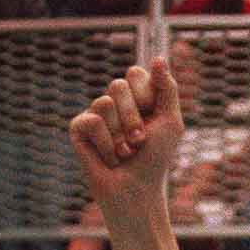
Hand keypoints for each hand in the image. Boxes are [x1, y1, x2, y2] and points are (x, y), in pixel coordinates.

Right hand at [68, 59, 184, 209]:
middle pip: (117, 85)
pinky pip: (91, 121)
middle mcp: (114, 102)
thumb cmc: (155, 159)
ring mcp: (95, 113)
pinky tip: (109, 158)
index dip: (144, 96)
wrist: (136, 190)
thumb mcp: (171, 122)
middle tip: (139, 141)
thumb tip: (158, 58)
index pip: (134, 74)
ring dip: (120, 135)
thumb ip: (167, 89)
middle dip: (133, 117)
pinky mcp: (78, 128)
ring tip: (124, 152)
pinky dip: (106, 144)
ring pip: (103, 103)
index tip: (152, 118)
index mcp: (135, 97)